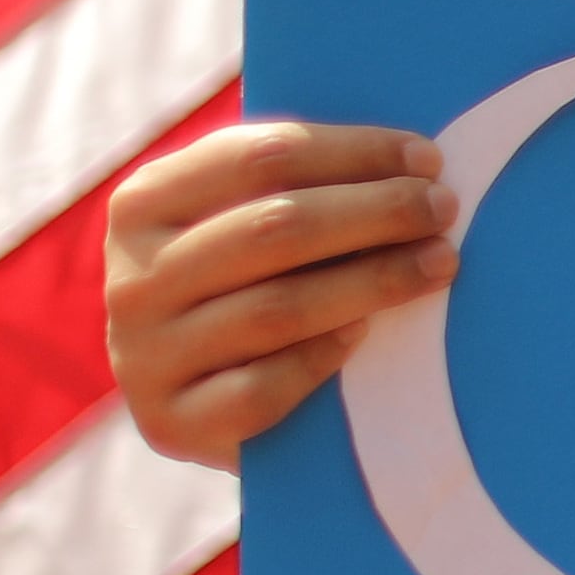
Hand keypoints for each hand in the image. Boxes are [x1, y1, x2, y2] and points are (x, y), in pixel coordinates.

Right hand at [106, 122, 457, 469]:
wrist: (206, 403)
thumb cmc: (251, 286)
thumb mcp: (248, 224)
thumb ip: (299, 188)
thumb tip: (411, 159)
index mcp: (145, 203)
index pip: (260, 158)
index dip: (353, 152)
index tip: (427, 159)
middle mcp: (132, 278)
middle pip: (273, 229)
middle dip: (375, 212)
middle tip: (442, 210)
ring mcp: (144, 356)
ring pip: (275, 308)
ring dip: (373, 282)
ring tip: (439, 264)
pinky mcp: (173, 422)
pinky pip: (260, 388)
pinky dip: (321, 358)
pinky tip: (366, 336)